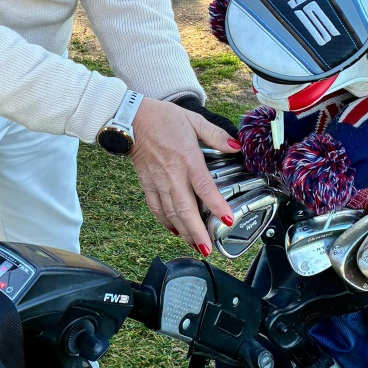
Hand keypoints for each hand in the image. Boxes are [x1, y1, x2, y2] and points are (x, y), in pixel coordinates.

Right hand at [129, 98, 239, 255]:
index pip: (204, 187)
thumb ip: (216, 135)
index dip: (216, 205)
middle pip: (186, 209)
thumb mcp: (194, 120)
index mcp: (188, 159)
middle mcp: (172, 174)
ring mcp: (158, 181)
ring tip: (196, 246)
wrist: (132, 118)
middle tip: (208, 249)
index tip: (227, 220)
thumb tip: (236, 145)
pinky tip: (175, 230)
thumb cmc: (163, 118)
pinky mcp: (147, 184)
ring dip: (184, 232)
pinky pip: (156, 207)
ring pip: (171, 213)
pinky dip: (165, 221)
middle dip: (197, 232)